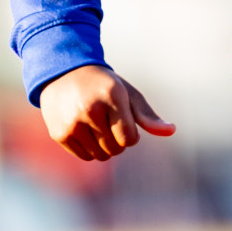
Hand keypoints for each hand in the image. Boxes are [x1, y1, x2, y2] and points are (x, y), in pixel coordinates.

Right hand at [39, 64, 175, 161]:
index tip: (124, 120)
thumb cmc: (103, 85)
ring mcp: (73, 123)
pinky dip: (90, 149)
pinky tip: (84, 129)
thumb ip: (148, 116)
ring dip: (104, 146)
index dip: (131, 134)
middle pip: (116, 149)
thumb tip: (172, 131)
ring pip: (100, 155)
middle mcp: (90, 109)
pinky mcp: (59, 134)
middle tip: (110, 121)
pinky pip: (85, 156)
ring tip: (98, 124)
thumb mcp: (127, 94)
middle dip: (118, 140)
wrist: (63, 74)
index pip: (129, 138)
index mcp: (112, 96)